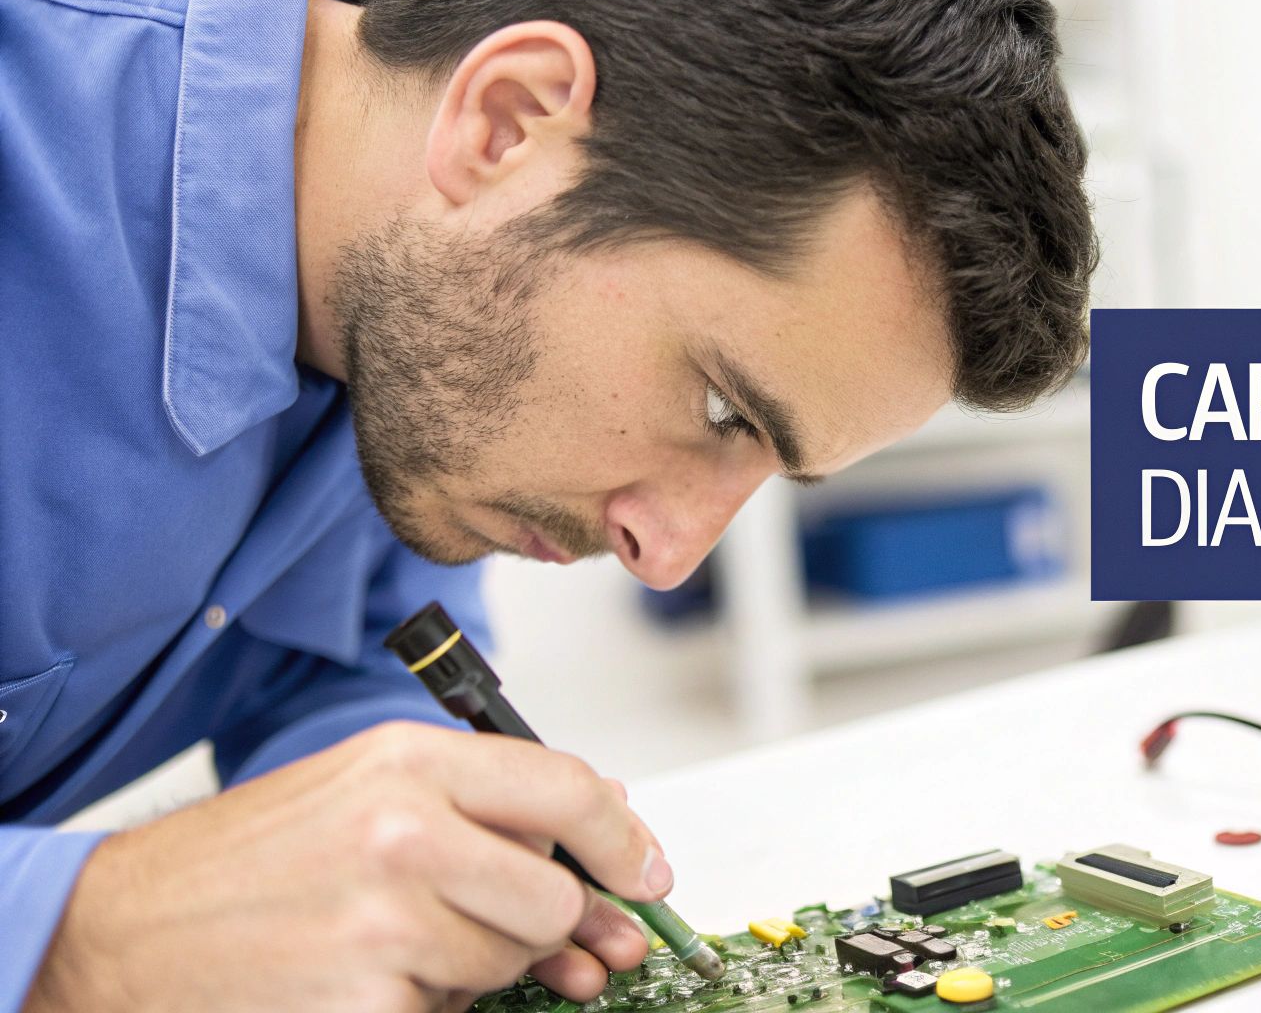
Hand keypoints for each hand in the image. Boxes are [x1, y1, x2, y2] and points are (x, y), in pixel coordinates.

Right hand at [25, 722, 668, 1011]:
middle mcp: (404, 833)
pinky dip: (424, 1008)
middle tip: (475, 921)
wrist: (120, 935)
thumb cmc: (244, 863)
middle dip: (536, 922)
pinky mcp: (371, 1003)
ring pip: (510, 960)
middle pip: (554, 894)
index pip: (568, 789)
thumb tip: (609, 814)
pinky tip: (361, 981)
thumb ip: (483, 795)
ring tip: (387, 942)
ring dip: (471, 967)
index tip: (646, 874)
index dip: (624, 838)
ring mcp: (386, 923)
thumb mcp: (362, 787)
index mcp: (407, 764)